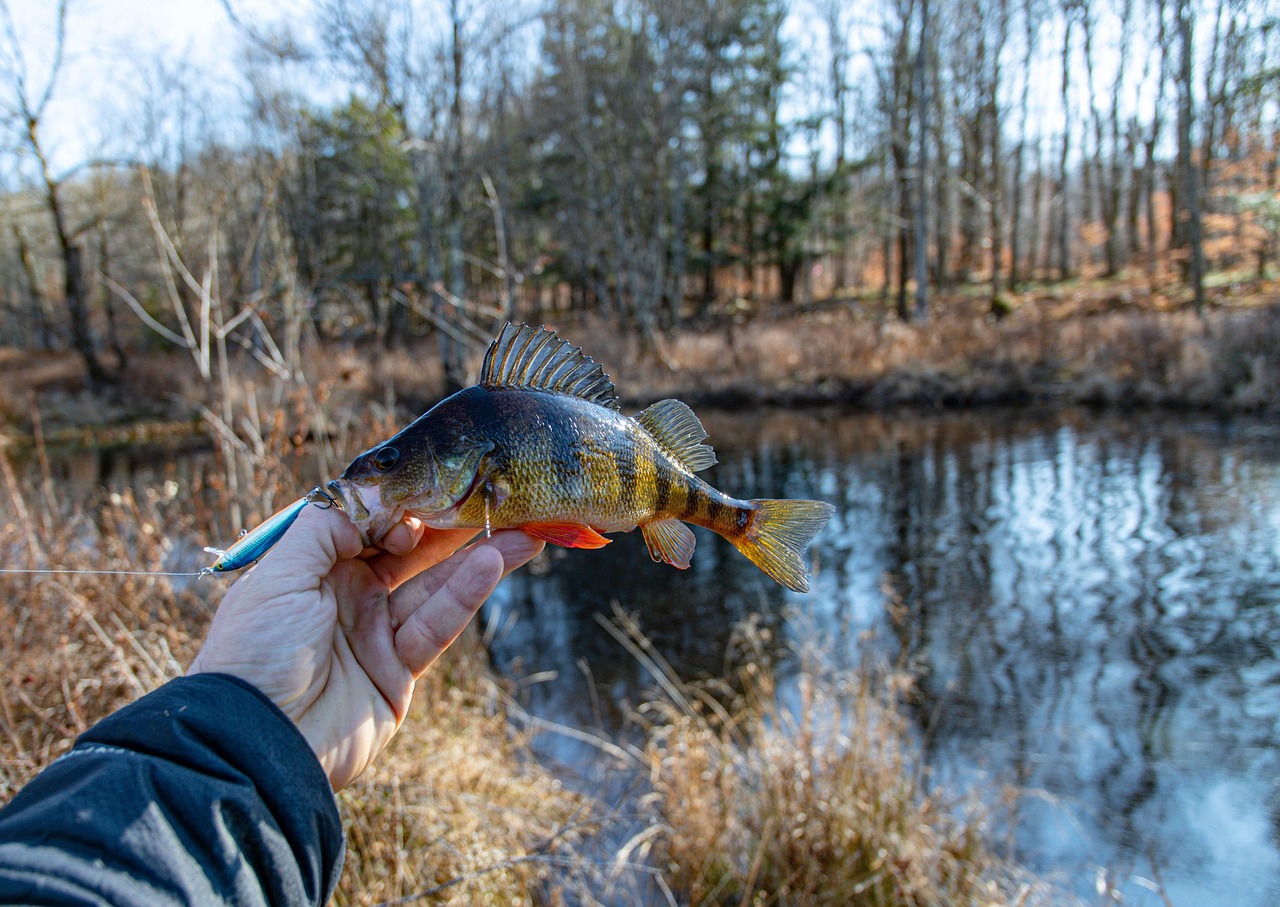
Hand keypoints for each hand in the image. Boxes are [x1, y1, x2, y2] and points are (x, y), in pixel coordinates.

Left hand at [187, 503, 542, 789]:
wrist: (256, 742)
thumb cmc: (255, 651)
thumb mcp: (278, 575)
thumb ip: (327, 527)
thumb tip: (376, 502)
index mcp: (314, 569)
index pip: (369, 526)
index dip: (397, 510)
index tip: (419, 504)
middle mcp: (347, 596)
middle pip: (410, 553)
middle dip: (451, 527)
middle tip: (496, 501)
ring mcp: (374, 634)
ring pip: (434, 586)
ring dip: (476, 558)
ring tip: (520, 531)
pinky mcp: (397, 672)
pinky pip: (436, 625)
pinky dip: (465, 595)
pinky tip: (492, 564)